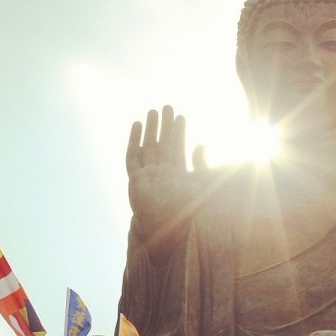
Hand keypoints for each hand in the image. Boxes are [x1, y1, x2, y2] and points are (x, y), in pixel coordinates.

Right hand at [126, 105, 207, 238]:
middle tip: (167, 106)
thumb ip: (202, 166)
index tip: (181, 116)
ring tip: (152, 111)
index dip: (179, 132)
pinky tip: (137, 125)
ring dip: (150, 130)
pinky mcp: (135, 180)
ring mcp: (147, 176)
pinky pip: (132, 157)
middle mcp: (161, 174)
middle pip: (162, 144)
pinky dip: (134, 141)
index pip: (177, 148)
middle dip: (164, 126)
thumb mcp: (199, 186)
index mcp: (177, 176)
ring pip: (148, 147)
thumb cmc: (184, 212)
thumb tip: (202, 144)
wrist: (166, 229)